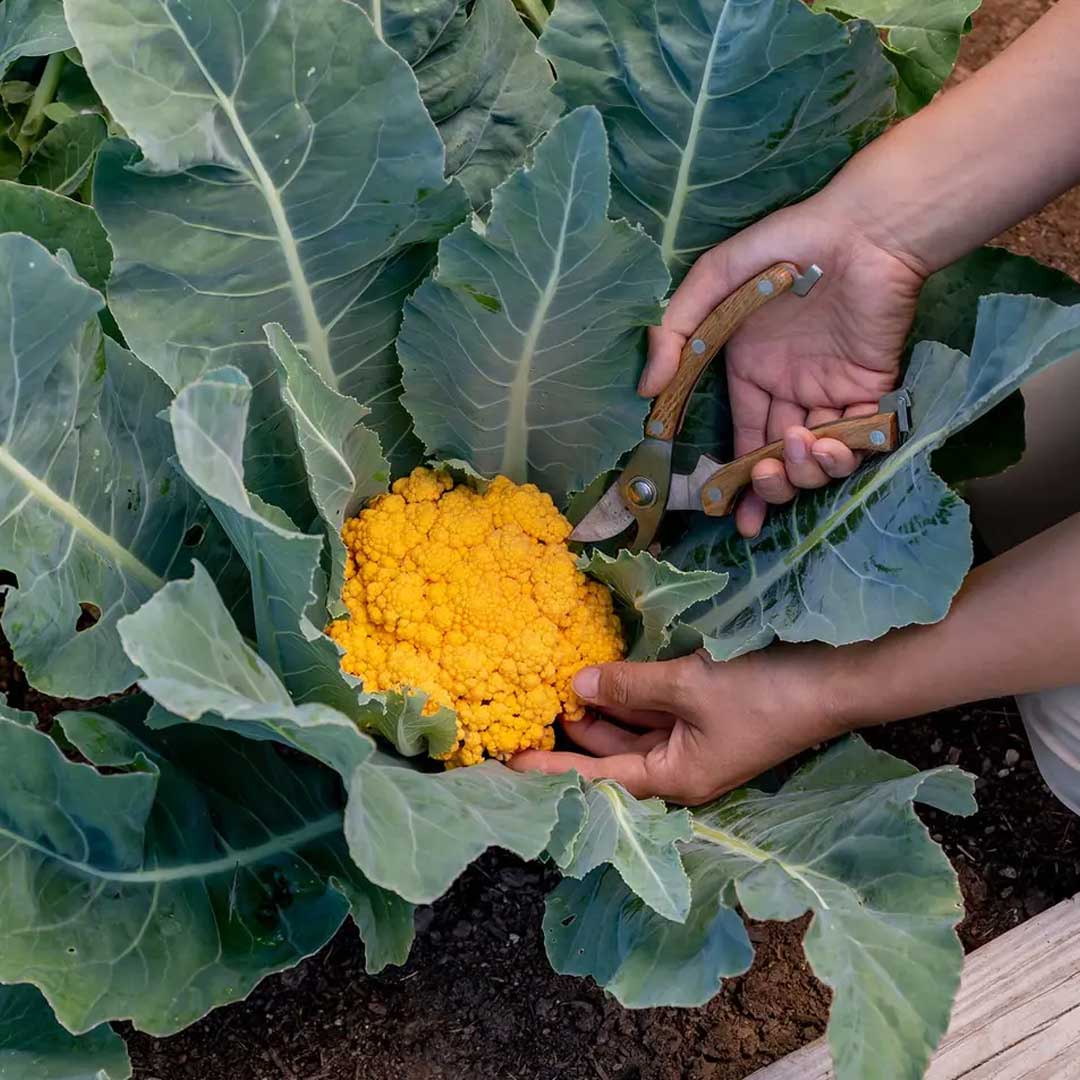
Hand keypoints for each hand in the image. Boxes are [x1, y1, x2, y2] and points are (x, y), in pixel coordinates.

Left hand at [510, 648, 845, 803]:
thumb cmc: (761, 692)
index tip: (505, 763)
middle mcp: (679, 768)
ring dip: (597, 713)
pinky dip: (626, 697)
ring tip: (550, 690)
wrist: (833, 680)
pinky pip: (652, 713)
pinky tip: (599, 676)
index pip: (596, 781)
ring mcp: (693, 743)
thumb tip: (576, 686)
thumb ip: (629, 685)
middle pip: (610, 759)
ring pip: (630, 733)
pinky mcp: (704, 717)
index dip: (550, 770)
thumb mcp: (689, 686)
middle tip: (524, 713)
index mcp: (675, 778)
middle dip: (570, 738)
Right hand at [643, 191, 927, 537]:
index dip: (735, 477)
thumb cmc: (783, 247)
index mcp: (754, 372)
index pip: (745, 437)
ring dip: (806, 471)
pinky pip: (860, 438)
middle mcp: (791, 389)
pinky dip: (845, 454)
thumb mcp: (712, 281)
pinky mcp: (872, 388)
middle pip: (780, 459)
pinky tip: (827, 445)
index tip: (723, 507)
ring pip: (818, 458)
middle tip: (766, 475)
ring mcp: (832, 391)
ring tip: (799, 449)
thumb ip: (674, 332)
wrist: (861, 229)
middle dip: (771, 484)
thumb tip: (644, 392)